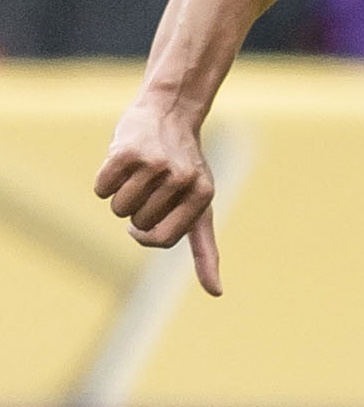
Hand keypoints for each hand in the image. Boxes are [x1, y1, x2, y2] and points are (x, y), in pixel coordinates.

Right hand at [95, 100, 221, 296]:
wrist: (169, 112)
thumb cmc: (185, 168)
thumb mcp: (201, 208)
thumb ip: (206, 251)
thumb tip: (217, 293)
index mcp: (202, 197)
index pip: (163, 239)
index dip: (146, 235)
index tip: (143, 224)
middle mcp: (182, 180)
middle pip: (139, 222)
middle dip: (135, 211)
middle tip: (146, 186)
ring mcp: (155, 164)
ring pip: (119, 207)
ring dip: (119, 197)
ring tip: (135, 175)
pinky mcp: (128, 151)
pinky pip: (102, 187)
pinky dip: (104, 182)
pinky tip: (120, 163)